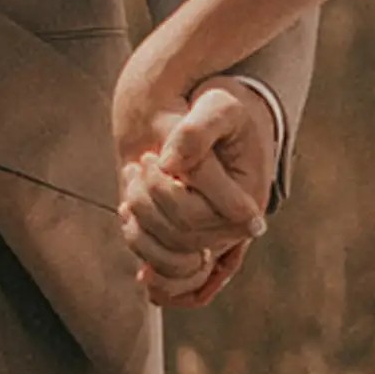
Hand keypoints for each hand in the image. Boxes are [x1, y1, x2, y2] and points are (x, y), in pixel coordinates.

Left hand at [115, 78, 276, 310]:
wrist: (224, 122)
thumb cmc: (225, 111)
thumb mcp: (218, 106)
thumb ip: (196, 131)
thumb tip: (170, 165)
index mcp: (248, 199)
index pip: (198, 211)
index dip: (164, 189)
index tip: (152, 157)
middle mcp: (234, 228)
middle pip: (182, 233)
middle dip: (149, 200)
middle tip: (139, 164)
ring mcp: (214, 239)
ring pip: (171, 255)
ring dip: (141, 221)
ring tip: (133, 183)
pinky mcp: (194, 243)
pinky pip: (167, 268)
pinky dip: (141, 243)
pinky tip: (126, 212)